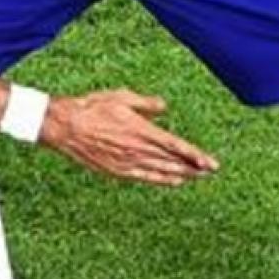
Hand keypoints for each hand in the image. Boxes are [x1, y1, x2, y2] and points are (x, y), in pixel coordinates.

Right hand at [39, 90, 218, 186]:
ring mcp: (128, 162)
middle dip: (194, 167)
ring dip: (182, 174)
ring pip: (162, 171)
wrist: (66, 126)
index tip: (211, 162)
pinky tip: (174, 182)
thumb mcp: (121, 96)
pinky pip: (145, 178)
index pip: (175, 145)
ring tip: (198, 177)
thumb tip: (164, 107)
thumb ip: (146, 104)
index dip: (195, 155)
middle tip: (211, 171)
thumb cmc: (92, 107)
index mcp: (141, 129)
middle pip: (172, 161)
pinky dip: (162, 180)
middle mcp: (137, 149)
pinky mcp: (117, 171)